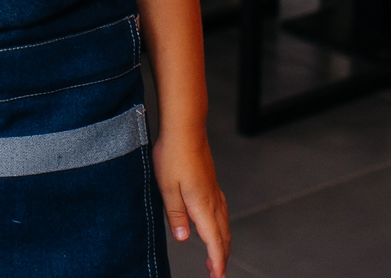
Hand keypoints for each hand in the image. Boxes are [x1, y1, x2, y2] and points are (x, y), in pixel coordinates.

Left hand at [155, 134, 228, 276]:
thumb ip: (176, 215)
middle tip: (216, 274)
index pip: (214, 242)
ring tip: (217, 256)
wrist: (185, 127)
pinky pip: (221, 211)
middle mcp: (213, 200)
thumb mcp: (167, 188)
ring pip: (224, 224)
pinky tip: (215, 225)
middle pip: (223, 236)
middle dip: (222, 257)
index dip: (217, 262)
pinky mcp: (211, 183)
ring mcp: (214, 191)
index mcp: (202, 205)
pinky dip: (221, 226)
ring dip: (222, 243)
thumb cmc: (173, 155)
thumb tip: (183, 238)